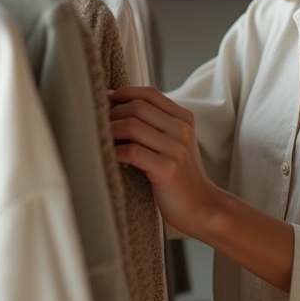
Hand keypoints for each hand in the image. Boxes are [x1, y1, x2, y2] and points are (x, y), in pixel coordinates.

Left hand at [108, 86, 219, 236]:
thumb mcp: (175, 143)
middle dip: (112, 112)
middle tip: (97, 122)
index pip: (150, 94)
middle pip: (138, 107)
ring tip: (99, 137)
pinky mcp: (167, 169)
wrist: (202, 207)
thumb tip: (119, 106)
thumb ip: (157, 124)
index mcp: (184, 118)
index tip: (106, 99)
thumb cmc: (180, 176)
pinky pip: (132, 151)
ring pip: (132, 126)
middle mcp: (182, 130)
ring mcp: (176, 149)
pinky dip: (114, 152)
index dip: (124, 93)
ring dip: (109, 130)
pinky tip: (107, 156)